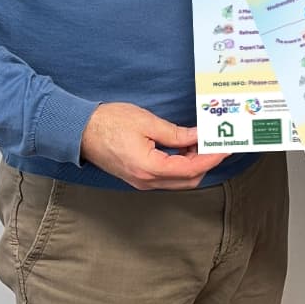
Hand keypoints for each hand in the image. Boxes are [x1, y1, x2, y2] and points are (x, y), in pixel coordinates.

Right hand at [80, 101, 229, 189]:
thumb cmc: (108, 123)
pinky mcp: (139, 177)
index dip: (211, 158)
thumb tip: (198, 136)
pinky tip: (184, 147)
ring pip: (179, 180)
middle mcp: (147, 180)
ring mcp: (142, 181)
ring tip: (200, 142)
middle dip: (206, 163)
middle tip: (216, 142)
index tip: (225, 147)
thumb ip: (175, 133)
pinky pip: (167, 177)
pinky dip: (180, 165)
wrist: (79, 131)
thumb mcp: (146, 122)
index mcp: (149, 167)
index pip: (191, 168)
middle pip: (188, 180)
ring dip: (193, 164)